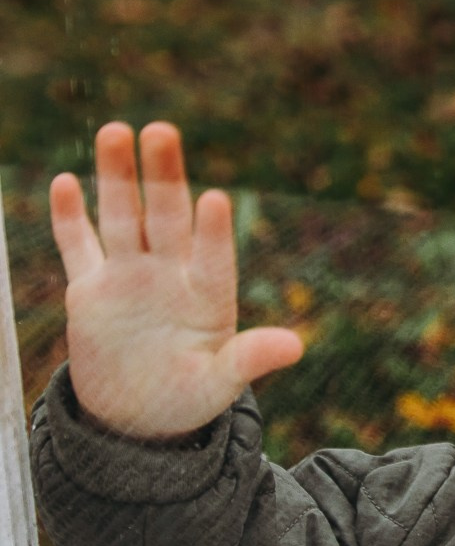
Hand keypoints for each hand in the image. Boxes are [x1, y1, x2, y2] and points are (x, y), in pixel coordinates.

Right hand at [50, 121, 303, 439]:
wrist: (137, 415)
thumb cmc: (188, 398)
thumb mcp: (219, 385)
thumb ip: (249, 360)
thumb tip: (297, 347)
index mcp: (209, 295)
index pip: (213, 256)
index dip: (214, 231)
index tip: (215, 200)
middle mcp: (170, 274)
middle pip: (166, 217)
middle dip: (164, 175)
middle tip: (162, 130)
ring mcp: (129, 276)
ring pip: (123, 217)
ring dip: (117, 177)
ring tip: (115, 130)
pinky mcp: (91, 289)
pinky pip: (79, 246)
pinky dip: (70, 218)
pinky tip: (65, 181)